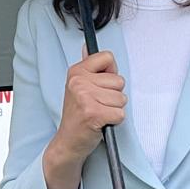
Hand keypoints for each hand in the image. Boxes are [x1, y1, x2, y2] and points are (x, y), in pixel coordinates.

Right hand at [48, 49, 126, 165]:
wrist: (68, 141)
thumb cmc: (77, 115)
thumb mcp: (77, 86)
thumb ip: (88, 67)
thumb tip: (87, 47)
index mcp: (76, 71)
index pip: (108, 57)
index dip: (110, 72)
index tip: (101, 84)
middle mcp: (78, 82)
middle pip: (119, 80)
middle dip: (113, 95)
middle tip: (98, 104)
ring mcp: (85, 97)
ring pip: (121, 98)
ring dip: (114, 109)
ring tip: (99, 113)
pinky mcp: (94, 114)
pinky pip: (120, 114)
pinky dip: (115, 121)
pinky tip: (101, 123)